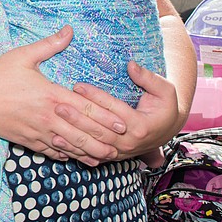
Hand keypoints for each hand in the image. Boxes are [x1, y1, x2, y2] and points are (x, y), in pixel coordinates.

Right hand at [0, 26, 120, 165]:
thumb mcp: (23, 56)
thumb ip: (50, 45)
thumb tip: (69, 30)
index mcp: (50, 95)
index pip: (85, 109)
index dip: (106, 118)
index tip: (123, 125)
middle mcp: (47, 117)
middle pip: (82, 133)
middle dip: (104, 141)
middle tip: (123, 147)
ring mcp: (37, 132)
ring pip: (69, 147)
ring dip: (89, 153)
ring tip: (105, 157)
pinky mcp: (26, 140)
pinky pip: (51, 152)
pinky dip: (66, 156)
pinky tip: (75, 157)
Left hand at [59, 61, 180, 160]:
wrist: (166, 131)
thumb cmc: (164, 106)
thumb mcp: (165, 90)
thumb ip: (149, 78)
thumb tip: (131, 65)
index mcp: (141, 125)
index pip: (113, 109)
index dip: (95, 97)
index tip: (77, 86)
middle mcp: (129, 141)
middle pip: (99, 129)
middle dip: (78, 117)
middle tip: (58, 104)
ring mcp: (119, 152)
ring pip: (92, 144)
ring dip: (71, 134)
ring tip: (54, 122)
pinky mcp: (112, 156)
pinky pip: (89, 154)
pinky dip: (72, 149)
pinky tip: (56, 141)